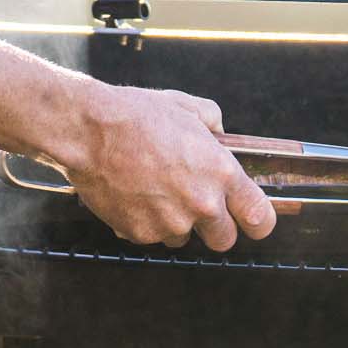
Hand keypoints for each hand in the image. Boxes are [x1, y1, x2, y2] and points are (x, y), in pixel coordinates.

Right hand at [56, 85, 277, 251]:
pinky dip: (145, 221)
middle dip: (215, 227)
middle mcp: (200, 204)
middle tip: (198, 206)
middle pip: (224, 240)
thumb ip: (212, 123)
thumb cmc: (135, 115)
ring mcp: (169, 222)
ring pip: (183, 237)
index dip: (258, 222)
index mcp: (220, 173)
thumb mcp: (186, 107)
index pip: (259, 217)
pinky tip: (133, 194)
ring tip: (155, 191)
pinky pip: (151, 236)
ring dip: (176, 222)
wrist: (88, 131)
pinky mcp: (140, 234)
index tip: (253, 221)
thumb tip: (218, 134)